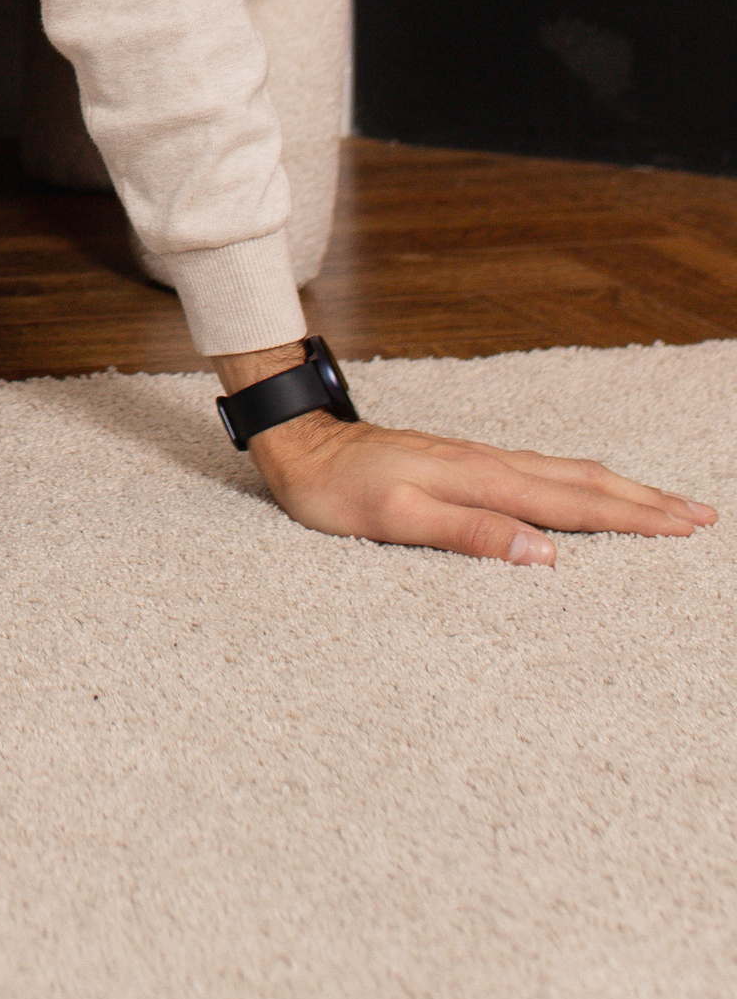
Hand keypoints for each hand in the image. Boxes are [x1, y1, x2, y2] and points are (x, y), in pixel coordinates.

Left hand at [228, 360, 716, 562]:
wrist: (301, 443)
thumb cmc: (338, 491)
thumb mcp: (394, 520)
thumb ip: (469, 533)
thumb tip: (544, 556)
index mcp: (482, 480)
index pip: (574, 504)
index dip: (632, 518)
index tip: (684, 528)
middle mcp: (490, 463)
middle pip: (583, 483)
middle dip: (644, 501)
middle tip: (701, 514)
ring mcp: (480, 459)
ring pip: (566, 472)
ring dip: (620, 488)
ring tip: (663, 502)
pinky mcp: (466, 461)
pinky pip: (542, 471)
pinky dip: (582, 481)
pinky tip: (586, 488)